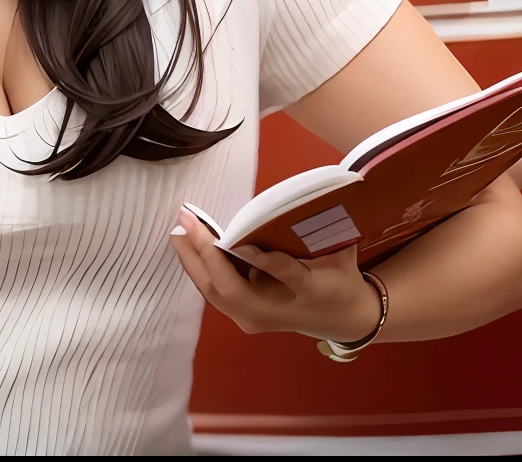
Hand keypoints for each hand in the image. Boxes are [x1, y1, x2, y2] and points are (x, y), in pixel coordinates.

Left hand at [169, 207, 382, 342]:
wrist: (342, 321)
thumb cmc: (341, 281)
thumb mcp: (340, 254)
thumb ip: (323, 231)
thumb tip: (301, 200)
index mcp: (308, 293)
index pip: (286, 276)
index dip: (266, 261)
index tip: (242, 242)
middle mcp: (273, 313)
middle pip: (230, 290)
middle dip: (204, 254)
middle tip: (185, 220)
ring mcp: (253, 319)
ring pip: (215, 293)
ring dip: (193, 261)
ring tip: (178, 230)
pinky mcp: (243, 317)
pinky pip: (216, 292)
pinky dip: (201, 269)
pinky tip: (188, 246)